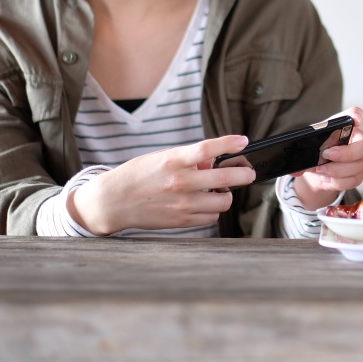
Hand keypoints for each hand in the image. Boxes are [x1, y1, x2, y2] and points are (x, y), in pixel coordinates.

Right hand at [68, 135, 255, 234]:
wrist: (113, 202)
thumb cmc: (139, 175)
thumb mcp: (162, 158)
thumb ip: (189, 160)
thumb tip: (213, 163)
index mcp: (173, 160)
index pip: (207, 149)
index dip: (229, 143)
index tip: (243, 141)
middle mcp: (180, 182)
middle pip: (225, 178)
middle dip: (244, 175)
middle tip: (248, 173)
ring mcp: (182, 203)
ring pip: (223, 201)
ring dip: (226, 194)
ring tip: (219, 189)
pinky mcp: (181, 220)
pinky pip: (211, 216)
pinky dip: (213, 209)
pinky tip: (204, 202)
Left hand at [293, 107, 362, 209]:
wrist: (320, 170)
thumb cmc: (319, 151)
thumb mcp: (310, 147)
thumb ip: (302, 153)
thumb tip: (295, 169)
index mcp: (345, 127)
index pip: (355, 115)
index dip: (357, 116)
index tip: (355, 120)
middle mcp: (358, 141)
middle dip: (345, 154)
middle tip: (326, 155)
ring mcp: (362, 159)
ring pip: (358, 166)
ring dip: (336, 171)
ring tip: (321, 170)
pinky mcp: (359, 174)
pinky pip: (353, 180)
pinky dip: (337, 181)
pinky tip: (328, 178)